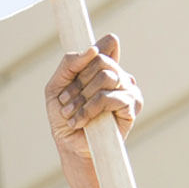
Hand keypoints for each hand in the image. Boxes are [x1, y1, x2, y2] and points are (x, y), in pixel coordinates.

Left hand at [46, 34, 141, 162]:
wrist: (70, 144)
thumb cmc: (64, 116)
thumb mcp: (56, 86)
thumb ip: (69, 64)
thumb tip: (93, 50)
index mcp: (103, 67)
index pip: (107, 43)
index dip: (89, 54)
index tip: (74, 74)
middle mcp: (119, 75)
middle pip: (101, 60)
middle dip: (78, 82)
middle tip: (66, 101)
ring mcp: (128, 90)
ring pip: (106, 77)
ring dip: (81, 97)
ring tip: (72, 113)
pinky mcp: (132, 106)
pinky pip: (110, 97)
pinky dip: (90, 109)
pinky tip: (81, 121)